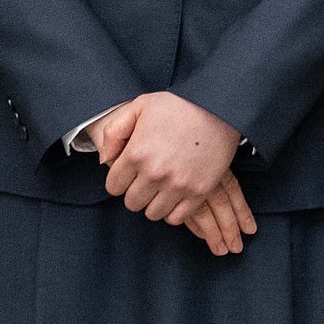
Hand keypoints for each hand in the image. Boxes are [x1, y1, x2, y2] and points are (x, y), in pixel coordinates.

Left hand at [85, 98, 257, 254]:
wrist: (217, 107)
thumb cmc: (177, 105)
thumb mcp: (138, 106)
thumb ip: (114, 132)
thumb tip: (105, 160)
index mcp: (136, 153)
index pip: (113, 187)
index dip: (119, 180)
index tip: (129, 174)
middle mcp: (154, 173)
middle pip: (132, 203)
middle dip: (135, 193)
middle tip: (145, 181)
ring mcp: (178, 185)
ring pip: (153, 213)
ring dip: (154, 203)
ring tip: (161, 188)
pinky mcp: (198, 191)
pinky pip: (177, 217)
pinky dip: (173, 210)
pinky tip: (175, 195)